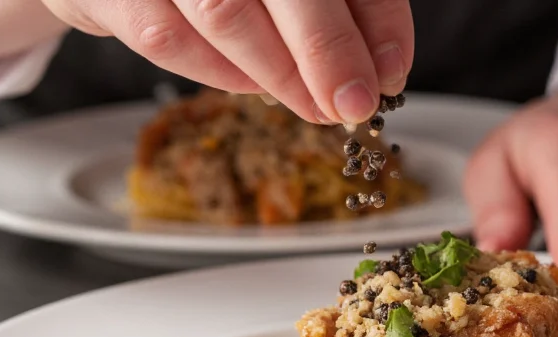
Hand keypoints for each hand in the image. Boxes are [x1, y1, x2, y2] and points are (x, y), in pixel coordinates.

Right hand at [40, 0, 412, 124]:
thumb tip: (383, 65)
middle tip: (354, 103)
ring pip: (225, 13)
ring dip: (279, 73)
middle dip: (327, 52)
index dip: (375, 17)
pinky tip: (255, 86)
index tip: (390, 71)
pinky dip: (221, 72)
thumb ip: (343, 5)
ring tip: (314, 106)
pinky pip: (167, 38)